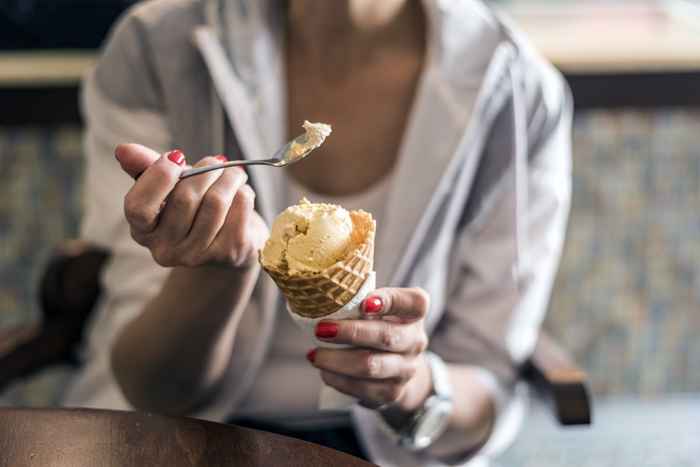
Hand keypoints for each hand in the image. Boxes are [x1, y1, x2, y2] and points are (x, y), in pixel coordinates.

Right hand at [115, 144, 268, 268]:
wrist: (232, 242)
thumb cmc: (196, 208)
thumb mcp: (170, 187)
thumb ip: (146, 168)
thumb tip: (123, 150)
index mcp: (143, 232)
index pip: (138, 208)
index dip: (158, 177)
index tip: (177, 157)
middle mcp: (166, 250)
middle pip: (184, 198)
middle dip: (205, 170)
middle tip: (217, 161)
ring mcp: (198, 256)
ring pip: (215, 202)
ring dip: (229, 178)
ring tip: (234, 173)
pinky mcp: (229, 254)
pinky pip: (239, 208)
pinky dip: (244, 192)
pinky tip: (242, 193)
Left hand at [308, 287, 432, 413]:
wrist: (398, 366)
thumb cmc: (378, 325)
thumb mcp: (378, 307)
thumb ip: (360, 299)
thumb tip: (322, 295)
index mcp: (414, 312)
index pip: (414, 302)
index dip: (390, 301)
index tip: (363, 303)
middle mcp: (415, 340)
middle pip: (386, 336)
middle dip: (350, 333)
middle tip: (321, 329)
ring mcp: (406, 369)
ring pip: (371, 366)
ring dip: (337, 360)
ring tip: (314, 354)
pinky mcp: (392, 393)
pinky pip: (362, 388)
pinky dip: (338, 379)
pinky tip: (325, 371)